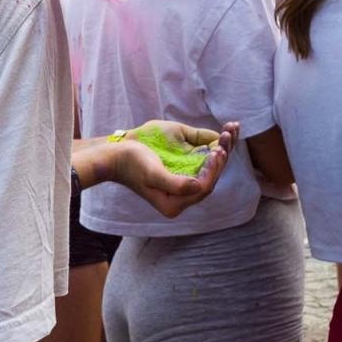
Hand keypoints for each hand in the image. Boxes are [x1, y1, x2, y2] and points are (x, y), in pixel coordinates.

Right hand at [105, 121, 239, 217]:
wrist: (115, 157)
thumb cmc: (131, 163)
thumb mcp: (152, 172)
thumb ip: (175, 183)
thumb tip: (198, 186)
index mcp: (173, 204)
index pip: (203, 188)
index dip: (213, 169)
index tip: (217, 150)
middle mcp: (179, 201)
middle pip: (208, 181)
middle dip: (219, 160)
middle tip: (226, 139)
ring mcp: (180, 190)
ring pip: (207, 174)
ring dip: (218, 156)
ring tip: (226, 136)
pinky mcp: (179, 179)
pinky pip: (201, 169)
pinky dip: (210, 155)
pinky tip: (217, 141)